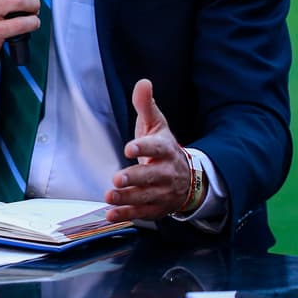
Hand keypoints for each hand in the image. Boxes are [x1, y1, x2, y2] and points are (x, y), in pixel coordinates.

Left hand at [105, 79, 190, 222]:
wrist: (187, 177)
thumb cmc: (164, 147)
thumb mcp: (157, 124)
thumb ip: (146, 105)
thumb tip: (143, 82)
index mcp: (165, 149)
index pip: (156, 148)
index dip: (143, 148)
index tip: (129, 148)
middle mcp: (166, 172)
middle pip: (151, 176)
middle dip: (135, 178)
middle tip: (117, 178)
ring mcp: (163, 192)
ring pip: (146, 196)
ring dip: (127, 198)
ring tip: (110, 196)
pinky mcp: (157, 207)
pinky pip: (143, 213)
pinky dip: (127, 215)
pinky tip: (111, 214)